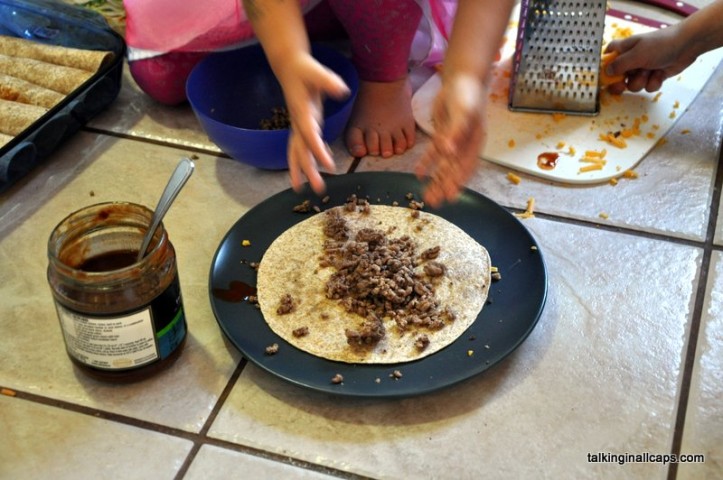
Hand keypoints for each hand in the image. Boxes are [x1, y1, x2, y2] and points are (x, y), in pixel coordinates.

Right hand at [278, 52, 349, 193]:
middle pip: (301, 151)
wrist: (290, 67)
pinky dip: (304, 161)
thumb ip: (329, 82)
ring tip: (302, 190)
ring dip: (300, 171)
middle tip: (319, 189)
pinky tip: (313, 171)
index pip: (310, 135)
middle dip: (308, 170)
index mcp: (302, 112)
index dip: (318, 150)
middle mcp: (298, 123)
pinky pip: (300, 148)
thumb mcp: (316, 72)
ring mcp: (299, 126)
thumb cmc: (304, 69)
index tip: (328, 165)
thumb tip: (342, 90)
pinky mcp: (302, 126)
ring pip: (297, 153)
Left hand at [416, 74, 485, 206]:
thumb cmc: (467, 94)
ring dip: (435, 180)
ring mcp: (454, 141)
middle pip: (454, 170)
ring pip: (443, 165)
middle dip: (444, 186)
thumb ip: (455, 132)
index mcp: (475, 143)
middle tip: (434, 202)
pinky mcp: (443, 135)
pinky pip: (434, 153)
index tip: (450, 196)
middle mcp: (465, 145)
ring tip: (427, 196)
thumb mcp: (463, 112)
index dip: (458, 182)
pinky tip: (418, 174)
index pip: (466, 167)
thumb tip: (448, 153)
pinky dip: (426, 163)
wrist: (461, 78)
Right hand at [605, 25, 695, 93]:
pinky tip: (660, 73)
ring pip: (633, 85)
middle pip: (617, 78)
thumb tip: (606, 72)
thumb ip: (619, 65)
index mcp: (622, 50)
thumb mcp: (636, 54)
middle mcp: (630, 60)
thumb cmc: (660, 44)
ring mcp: (642, 69)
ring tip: (651, 70)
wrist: (687, 45)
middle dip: (623, 83)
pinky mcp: (653, 76)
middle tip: (624, 84)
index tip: (605, 79)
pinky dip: (654, 82)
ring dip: (642, 81)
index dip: (604, 70)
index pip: (606, 60)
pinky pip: (647, 87)